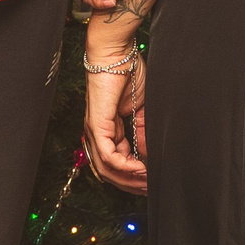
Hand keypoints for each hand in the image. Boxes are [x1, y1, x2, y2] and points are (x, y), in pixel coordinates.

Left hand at [83, 52, 146, 189]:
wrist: (118, 55)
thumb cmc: (128, 74)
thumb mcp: (142, 111)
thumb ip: (143, 134)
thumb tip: (150, 155)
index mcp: (108, 130)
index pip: (116, 163)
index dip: (133, 176)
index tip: (150, 181)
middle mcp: (97, 134)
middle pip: (109, 172)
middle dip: (131, 184)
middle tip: (149, 189)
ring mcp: (94, 131)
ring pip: (106, 169)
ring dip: (129, 179)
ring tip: (147, 181)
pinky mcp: (97, 126)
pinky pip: (108, 156)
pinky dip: (125, 166)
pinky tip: (140, 168)